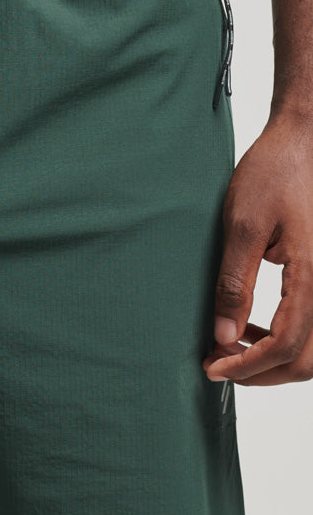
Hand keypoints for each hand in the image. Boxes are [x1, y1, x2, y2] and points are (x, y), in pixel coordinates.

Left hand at [203, 111, 312, 385]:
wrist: (304, 141)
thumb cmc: (274, 174)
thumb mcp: (242, 227)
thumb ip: (235, 285)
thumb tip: (225, 338)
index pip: (286, 345)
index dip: (247, 366)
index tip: (212, 368)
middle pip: (308, 359)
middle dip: (263, 373)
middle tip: (219, 366)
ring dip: (276, 360)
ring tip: (232, 349)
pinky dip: (287, 340)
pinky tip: (252, 329)